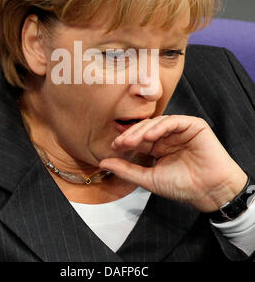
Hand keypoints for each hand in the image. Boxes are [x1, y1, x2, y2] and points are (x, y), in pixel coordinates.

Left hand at [99, 115, 247, 211]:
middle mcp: (168, 136)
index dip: (126, 140)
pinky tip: (150, 136)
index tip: (114, 147)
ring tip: (132, 141)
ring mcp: (180, 130)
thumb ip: (127, 170)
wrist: (208, 191)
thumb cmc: (182, 186)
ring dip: (143, 130)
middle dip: (131, 135)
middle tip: (120, 143)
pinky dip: (160, 126)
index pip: (139, 139)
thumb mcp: (149, 178)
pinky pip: (173, 121)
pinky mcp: (192, 125)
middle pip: (145, 128)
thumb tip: (103, 163)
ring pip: (157, 123)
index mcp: (159, 147)